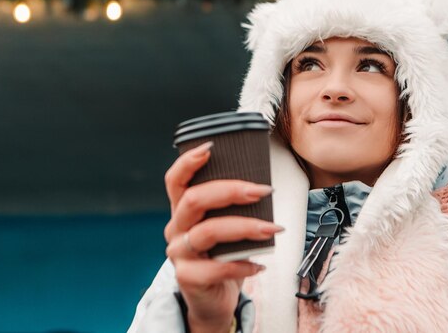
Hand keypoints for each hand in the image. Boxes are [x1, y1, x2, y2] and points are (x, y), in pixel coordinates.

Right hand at [163, 141, 282, 332]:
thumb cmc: (222, 256)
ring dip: (245, 227)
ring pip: (208, 231)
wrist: (213, 300)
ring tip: (272, 229)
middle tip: (263, 190)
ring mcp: (179, 254)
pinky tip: (259, 264)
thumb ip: (232, 208)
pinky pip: (216, 268)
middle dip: (231, 190)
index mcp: (182, 211)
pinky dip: (242, 264)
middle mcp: (176, 228)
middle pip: (194, 199)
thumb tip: (263, 185)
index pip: (175, 180)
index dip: (188, 162)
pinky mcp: (188, 278)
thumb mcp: (224, 227)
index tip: (211, 148)